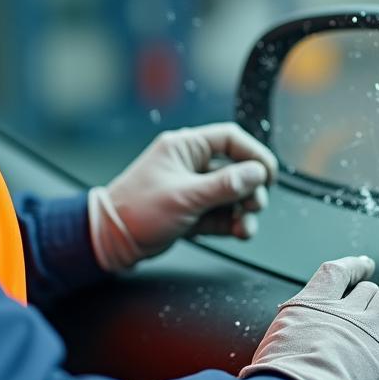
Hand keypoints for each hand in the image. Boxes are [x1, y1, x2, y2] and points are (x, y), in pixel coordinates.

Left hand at [88, 123, 278, 271]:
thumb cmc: (137, 211)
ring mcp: (191, 189)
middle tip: (255, 204)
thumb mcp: (185, 197)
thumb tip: (256, 173)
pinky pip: (220, 213)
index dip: (253, 153)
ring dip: (243, 209)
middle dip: (250, 188)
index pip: (230, 139)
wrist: (110, 241)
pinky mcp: (190, 212)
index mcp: (185, 147)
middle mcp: (189, 164)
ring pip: (230, 194)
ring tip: (246, 225)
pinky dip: (232, 222)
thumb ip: (224, 185)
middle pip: (235, 168)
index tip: (268, 175)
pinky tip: (239, 232)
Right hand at [239, 255, 378, 379]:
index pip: (335, 272)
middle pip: (367, 289)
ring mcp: (368, 330)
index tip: (363, 266)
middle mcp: (340, 311)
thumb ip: (284, 342)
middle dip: (373, 291)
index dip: (352, 266)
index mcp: (308, 306)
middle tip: (378, 297)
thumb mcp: (268, 351)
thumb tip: (278, 356)